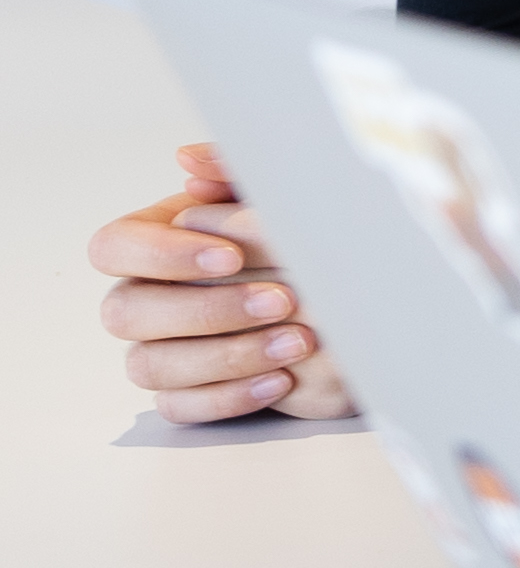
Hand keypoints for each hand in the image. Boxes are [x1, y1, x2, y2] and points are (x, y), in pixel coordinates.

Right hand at [86, 145, 359, 424]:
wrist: (358, 293)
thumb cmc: (305, 233)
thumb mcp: (278, 195)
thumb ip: (235, 171)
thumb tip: (188, 160)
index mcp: (153, 242)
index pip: (112, 247)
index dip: (160, 255)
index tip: (232, 256)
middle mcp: (144, 297)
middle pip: (125, 312)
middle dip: (206, 310)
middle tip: (283, 300)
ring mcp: (159, 349)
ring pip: (149, 366)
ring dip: (225, 356)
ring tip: (300, 341)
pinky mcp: (187, 394)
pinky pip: (179, 407)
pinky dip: (229, 397)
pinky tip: (280, 381)